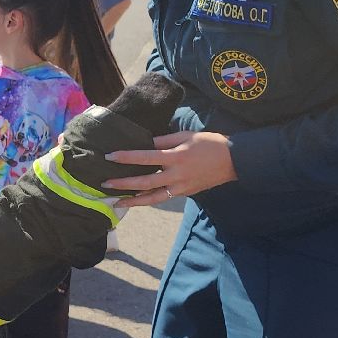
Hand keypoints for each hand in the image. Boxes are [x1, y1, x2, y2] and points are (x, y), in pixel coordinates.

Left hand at [102, 131, 235, 208]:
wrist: (232, 161)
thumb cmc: (209, 143)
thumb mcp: (186, 136)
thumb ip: (164, 140)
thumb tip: (144, 142)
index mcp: (176, 157)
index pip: (145, 157)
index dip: (126, 157)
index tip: (110, 156)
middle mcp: (176, 175)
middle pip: (145, 182)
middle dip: (123, 184)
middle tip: (105, 184)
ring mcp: (181, 187)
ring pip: (152, 198)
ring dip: (133, 200)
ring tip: (116, 202)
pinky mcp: (184, 194)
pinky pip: (162, 198)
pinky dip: (148, 200)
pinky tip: (136, 200)